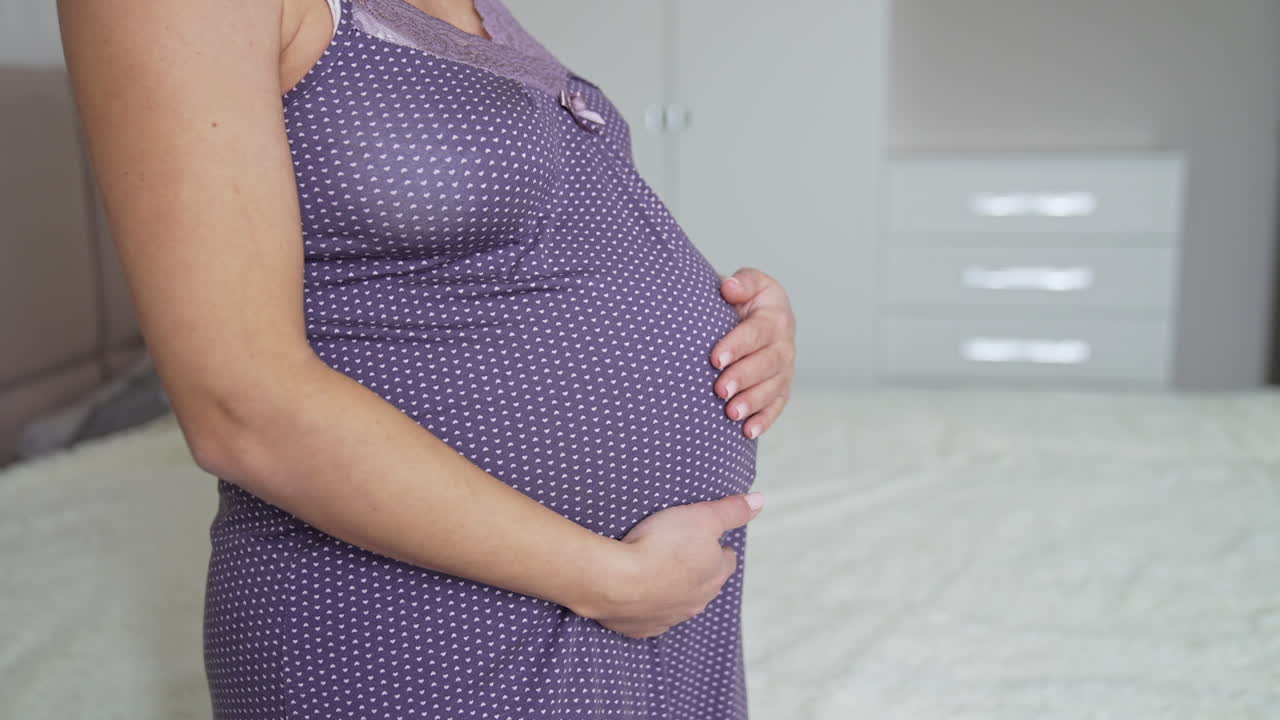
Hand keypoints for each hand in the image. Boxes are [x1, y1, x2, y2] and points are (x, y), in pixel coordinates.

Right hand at [582, 492, 765, 638]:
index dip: (717, 546)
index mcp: (715, 575)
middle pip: (706, 584)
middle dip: (697, 570)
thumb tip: (760, 501)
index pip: (726, 560)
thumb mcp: (702, 516)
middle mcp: (698, 601)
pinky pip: (650, 619)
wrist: (617, 581)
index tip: (704, 537)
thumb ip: (732, 511)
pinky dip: (647, 608)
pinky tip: (637, 595)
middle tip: (679, 551)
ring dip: (672, 589)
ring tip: (656, 570)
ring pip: (679, 603)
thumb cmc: (661, 544)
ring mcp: (670, 617)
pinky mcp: (643, 628)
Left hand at [711, 268, 796, 439]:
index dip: (737, 345)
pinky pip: (777, 406)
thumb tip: (729, 287)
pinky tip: (748, 432)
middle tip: (720, 390)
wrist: (759, 317)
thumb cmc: (746, 300)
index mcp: (775, 315)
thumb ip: (741, 283)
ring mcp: (785, 369)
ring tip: (732, 414)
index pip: (757, 332)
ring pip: (773, 388)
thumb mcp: (748, 283)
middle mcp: (784, 344)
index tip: (715, 358)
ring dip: (753, 402)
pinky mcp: (782, 388)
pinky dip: (764, 419)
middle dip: (743, 378)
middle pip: (767, 363)